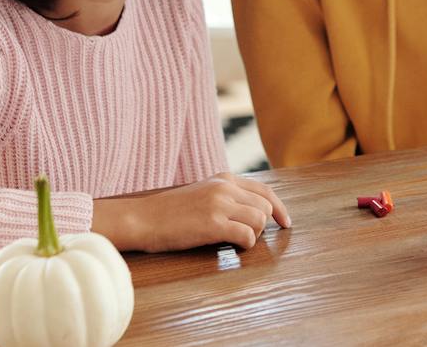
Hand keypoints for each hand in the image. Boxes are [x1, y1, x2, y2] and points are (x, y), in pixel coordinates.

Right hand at [95, 173, 290, 252]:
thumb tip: (251, 212)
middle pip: (265, 206)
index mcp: (224, 178)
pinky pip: (246, 236)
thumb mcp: (201, 193)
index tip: (285, 222)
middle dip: (264, 225)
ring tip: (237, 242)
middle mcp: (225, 187)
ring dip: (253, 236)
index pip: (265, 191)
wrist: (142, 218)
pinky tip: (234, 248)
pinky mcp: (212, 224)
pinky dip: (246, 245)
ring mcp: (219, 204)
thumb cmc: (168, 212)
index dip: (279, 208)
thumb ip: (224, 196)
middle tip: (251, 239)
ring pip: (259, 221)